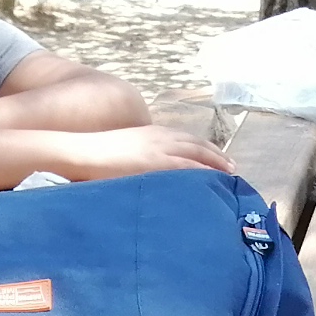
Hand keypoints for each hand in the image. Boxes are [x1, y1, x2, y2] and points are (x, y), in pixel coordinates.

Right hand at [62, 124, 233, 179]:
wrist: (82, 152)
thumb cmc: (97, 157)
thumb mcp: (125, 151)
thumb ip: (142, 158)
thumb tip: (151, 173)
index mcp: (153, 132)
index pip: (187, 139)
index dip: (205, 149)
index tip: (219, 159)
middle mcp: (160, 137)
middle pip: (197, 145)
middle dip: (217, 156)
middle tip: (232, 169)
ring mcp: (159, 148)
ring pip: (196, 154)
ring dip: (215, 164)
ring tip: (230, 177)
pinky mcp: (155, 162)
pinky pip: (186, 167)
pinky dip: (202, 173)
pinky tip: (213, 182)